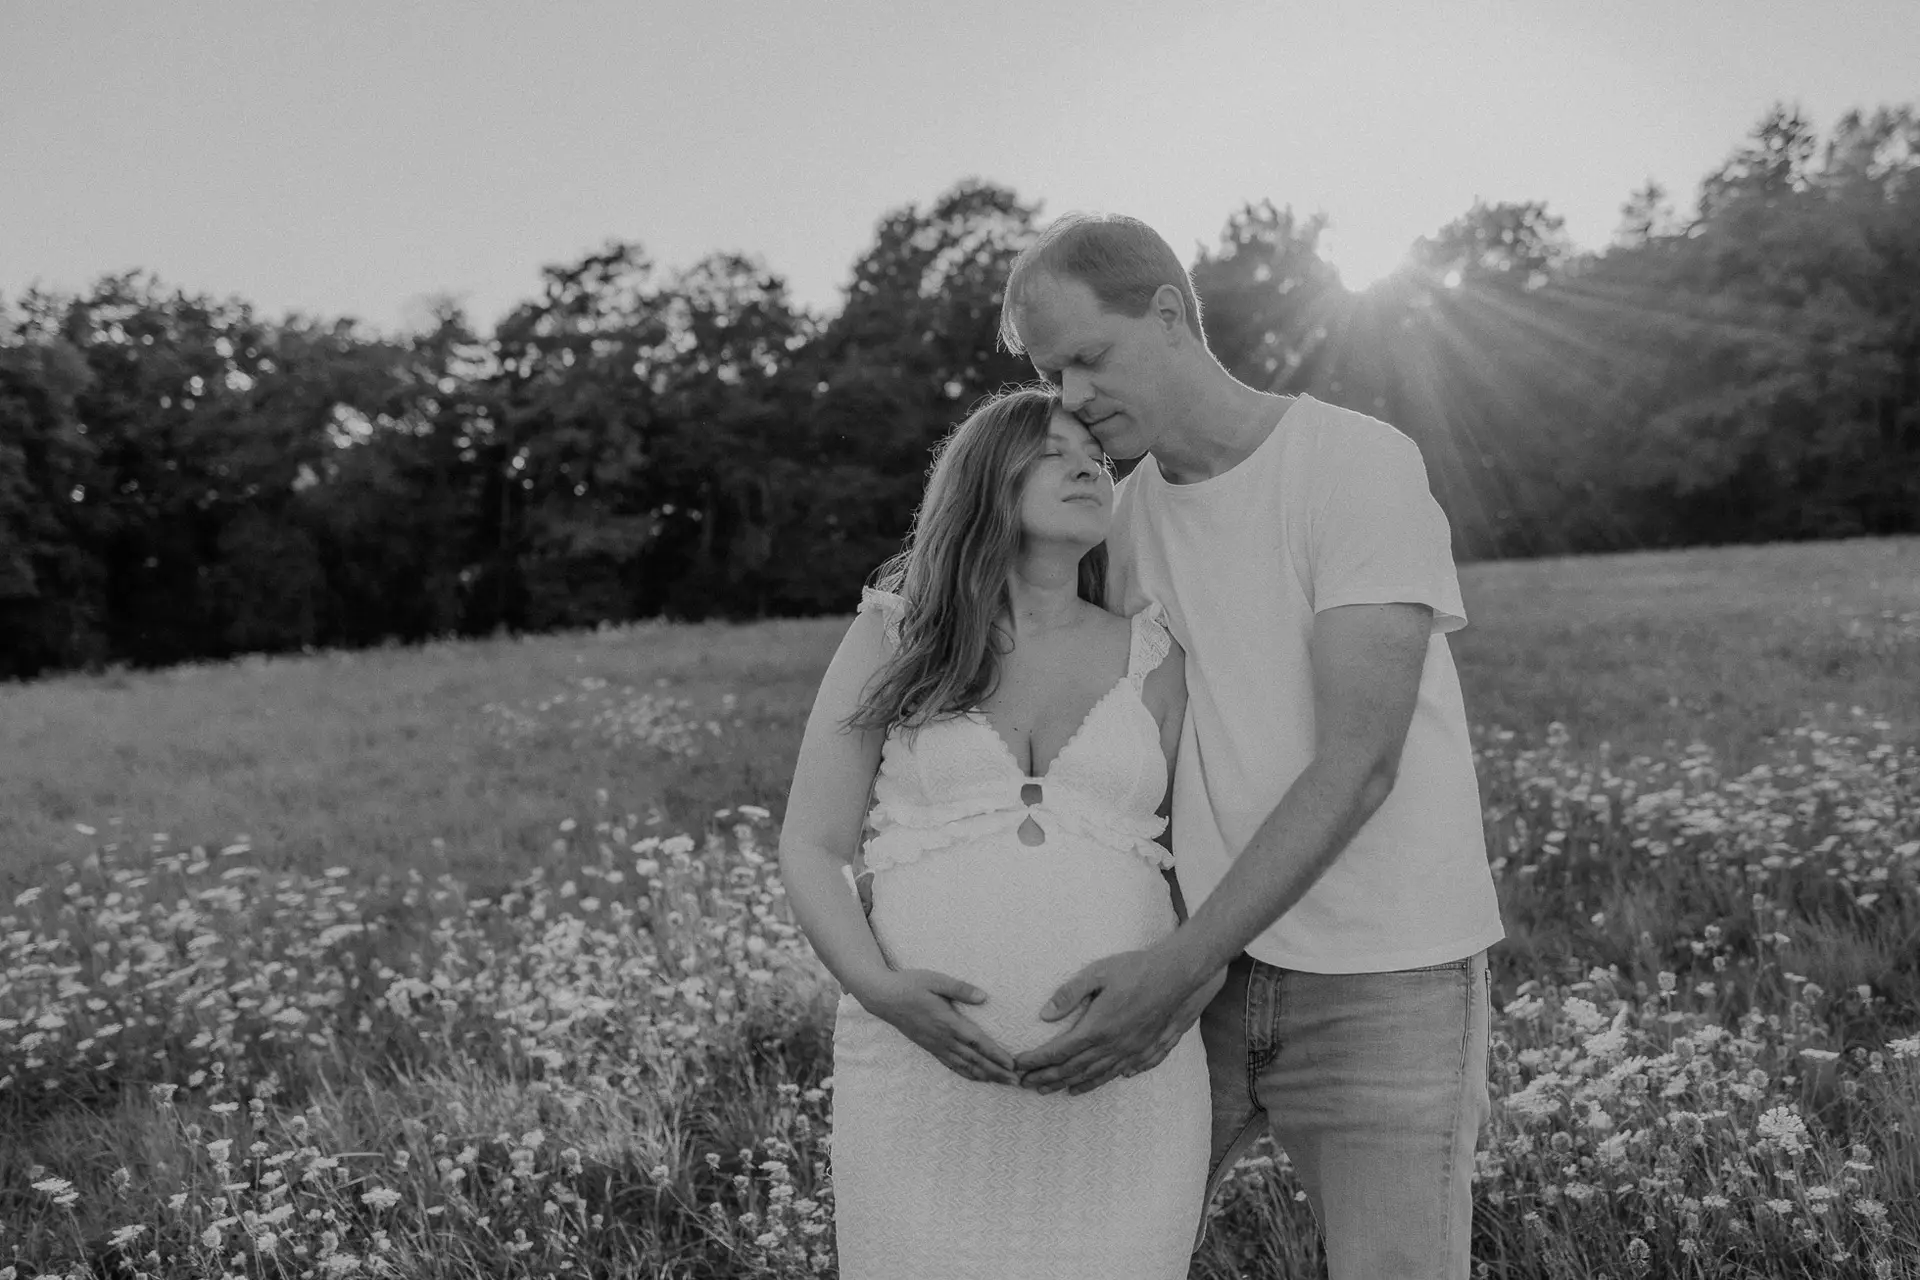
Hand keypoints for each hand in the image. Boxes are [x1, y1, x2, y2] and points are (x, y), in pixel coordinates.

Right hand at [860, 969, 1019, 1084]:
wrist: (884, 997)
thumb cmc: (910, 984)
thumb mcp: (936, 980)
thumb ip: (960, 989)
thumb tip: (984, 997)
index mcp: (948, 1021)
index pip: (977, 1041)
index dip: (995, 1054)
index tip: (1012, 1064)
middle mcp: (943, 1038)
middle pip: (975, 1059)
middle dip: (997, 1071)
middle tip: (1017, 1082)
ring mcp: (936, 1045)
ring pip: (965, 1066)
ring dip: (986, 1076)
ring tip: (1003, 1084)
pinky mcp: (930, 1048)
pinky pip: (952, 1065)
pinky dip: (967, 1074)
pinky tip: (978, 1078)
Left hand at [1014, 947, 1224, 1095]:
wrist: (1178, 975)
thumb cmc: (1136, 969)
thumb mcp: (1098, 973)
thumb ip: (1069, 993)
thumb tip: (1044, 1015)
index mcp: (1098, 1027)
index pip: (1059, 1050)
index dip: (1037, 1060)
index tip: (1018, 1065)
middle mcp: (1113, 1046)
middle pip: (1073, 1069)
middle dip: (1047, 1077)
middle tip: (1025, 1084)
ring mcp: (1130, 1051)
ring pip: (1094, 1075)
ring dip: (1068, 1084)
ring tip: (1050, 1090)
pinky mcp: (1143, 1050)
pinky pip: (1116, 1073)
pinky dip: (1097, 1082)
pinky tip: (1088, 1086)